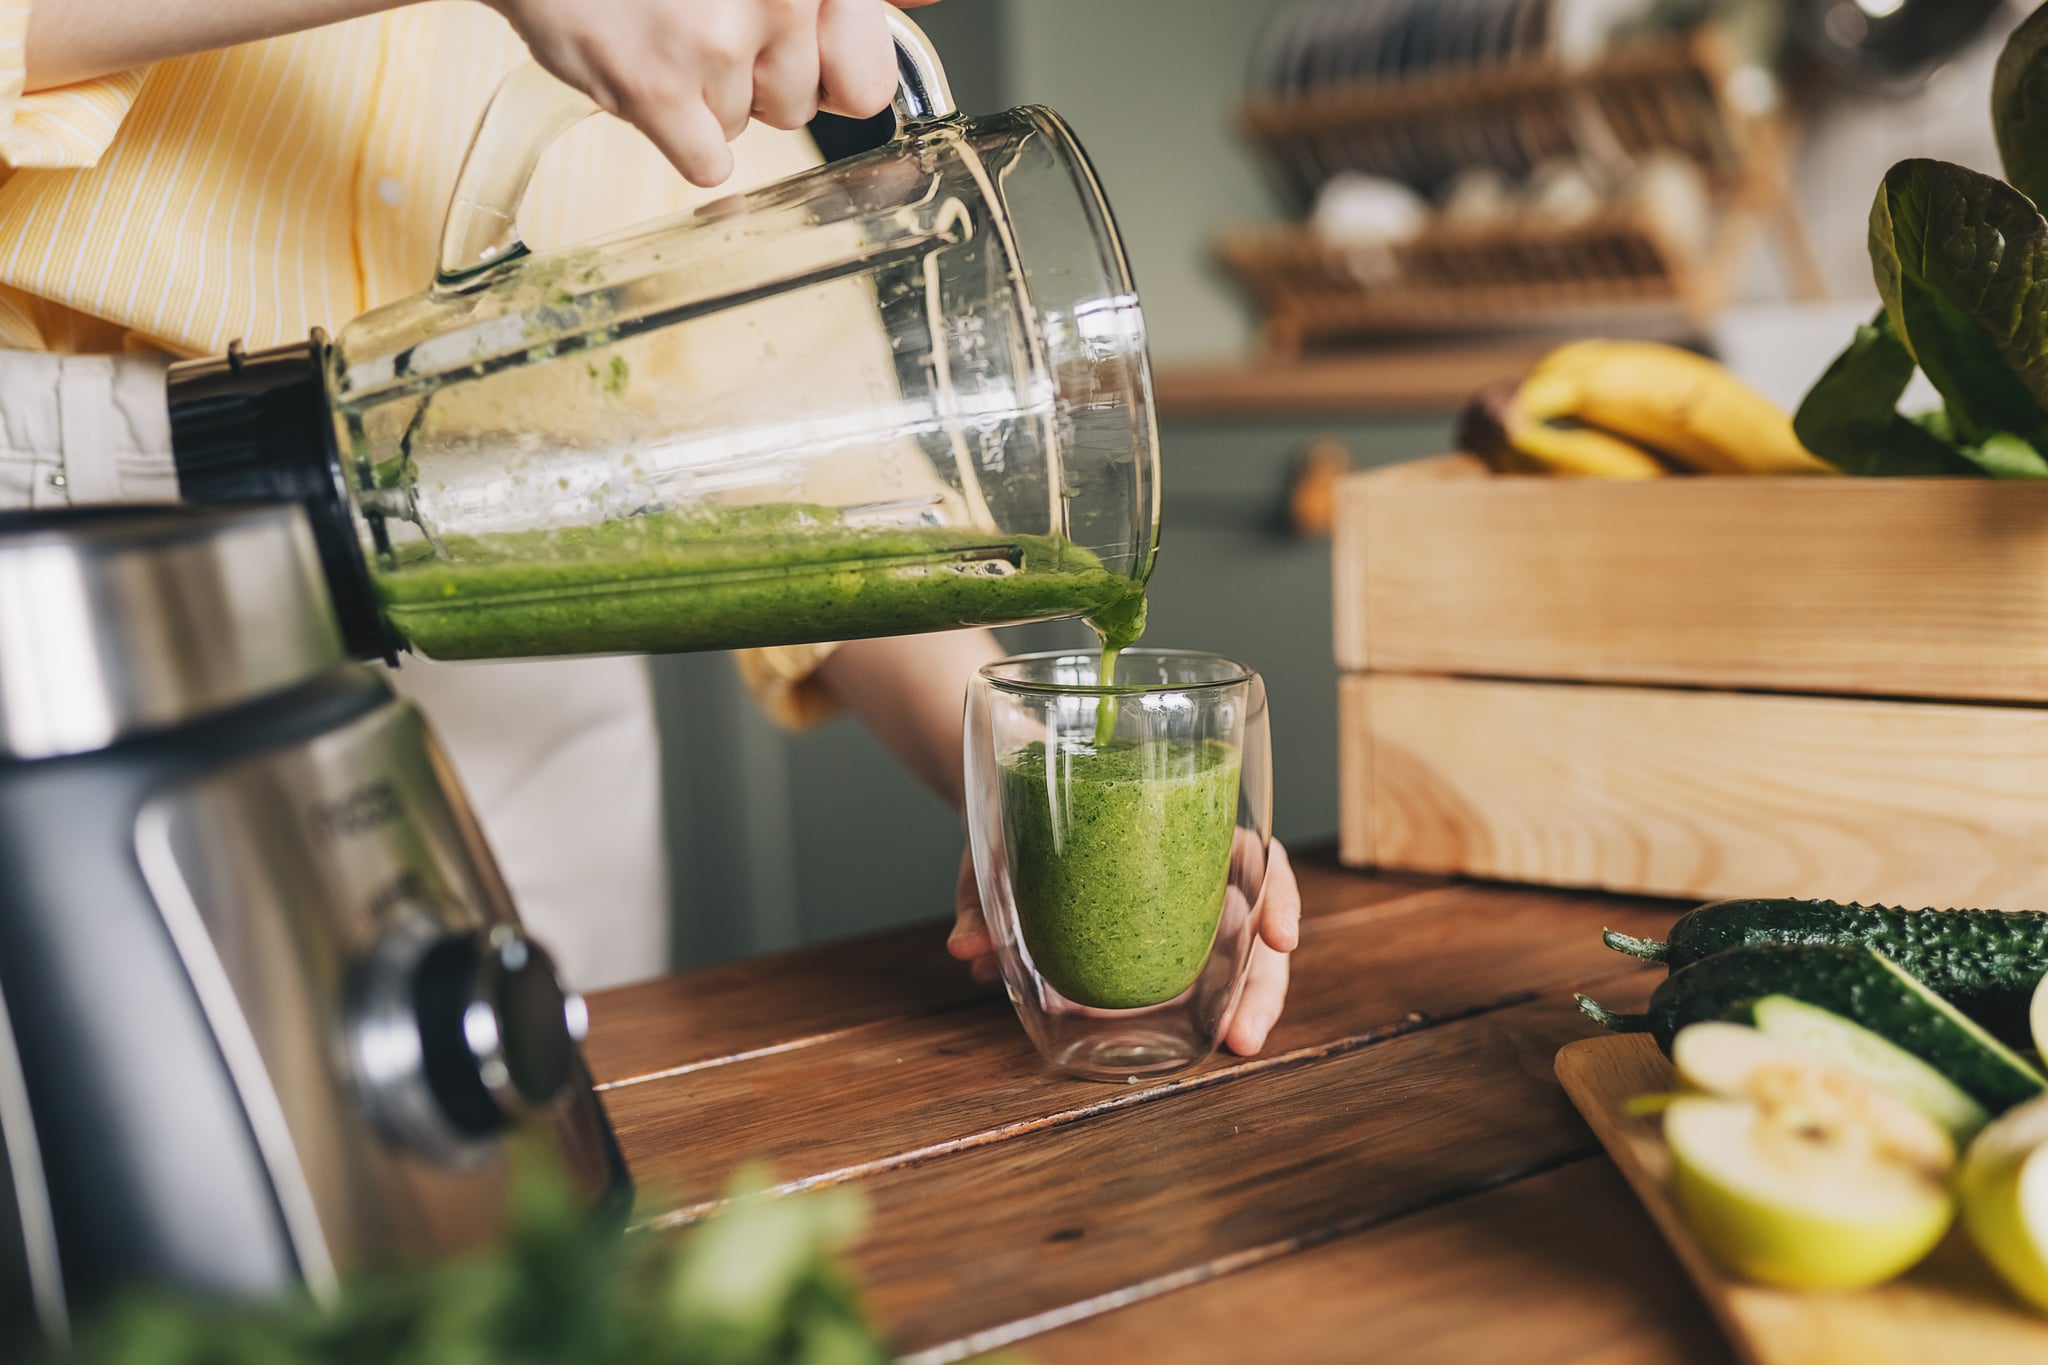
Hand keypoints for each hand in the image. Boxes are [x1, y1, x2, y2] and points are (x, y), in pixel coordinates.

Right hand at [487, 0, 941, 187]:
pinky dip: (676, 132)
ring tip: (663, 27)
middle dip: (764, 80)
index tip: (795, 53)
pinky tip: (647, 71)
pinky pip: (707, 160)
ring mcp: (721, 40)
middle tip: (706, 25)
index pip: (869, 77)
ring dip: (708, 95)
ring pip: (751, 125)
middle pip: (805, 106)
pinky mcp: (659, 86)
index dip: (828, 73)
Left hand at [948, 839, 1303, 1056]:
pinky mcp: (1160, 949)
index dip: (1276, 893)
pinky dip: (1197, 1011)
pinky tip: (1200, 1041)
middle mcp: (1191, 869)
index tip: (1280, 939)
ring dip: (1244, 1004)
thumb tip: (967, 947)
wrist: (1006, 818)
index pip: (1251, 852)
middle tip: (1245, 1036)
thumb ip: (981, 894)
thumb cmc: (1020, 816)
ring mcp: (1182, 913)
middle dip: (1263, 982)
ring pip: (1237, 956)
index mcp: (1176, 826)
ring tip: (1237, 1048)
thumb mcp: (997, 845)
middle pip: (1254, 919)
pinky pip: (1193, 981)